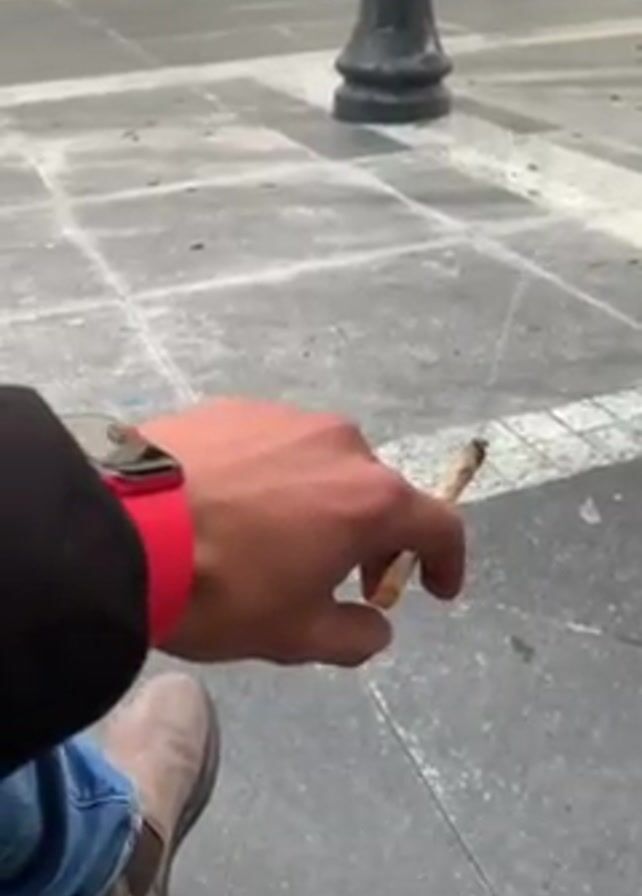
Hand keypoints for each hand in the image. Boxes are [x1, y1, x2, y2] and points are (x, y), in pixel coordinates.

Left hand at [141, 399, 463, 666]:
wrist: (121, 528)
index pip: (440, 525)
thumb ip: (357, 635)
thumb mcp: (297, 635)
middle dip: (376, 541)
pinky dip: (277, 480)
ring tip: (282, 543)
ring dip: (324, 505)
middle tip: (348, 579)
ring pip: (326, 467)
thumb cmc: (223, 587)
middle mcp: (340, 444)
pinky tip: (237, 508)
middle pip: (379, 494)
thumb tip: (376, 624)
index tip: (437, 589)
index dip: (448, 562)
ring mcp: (286, 417)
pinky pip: (276, 448)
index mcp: (370, 498)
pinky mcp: (236, 406)